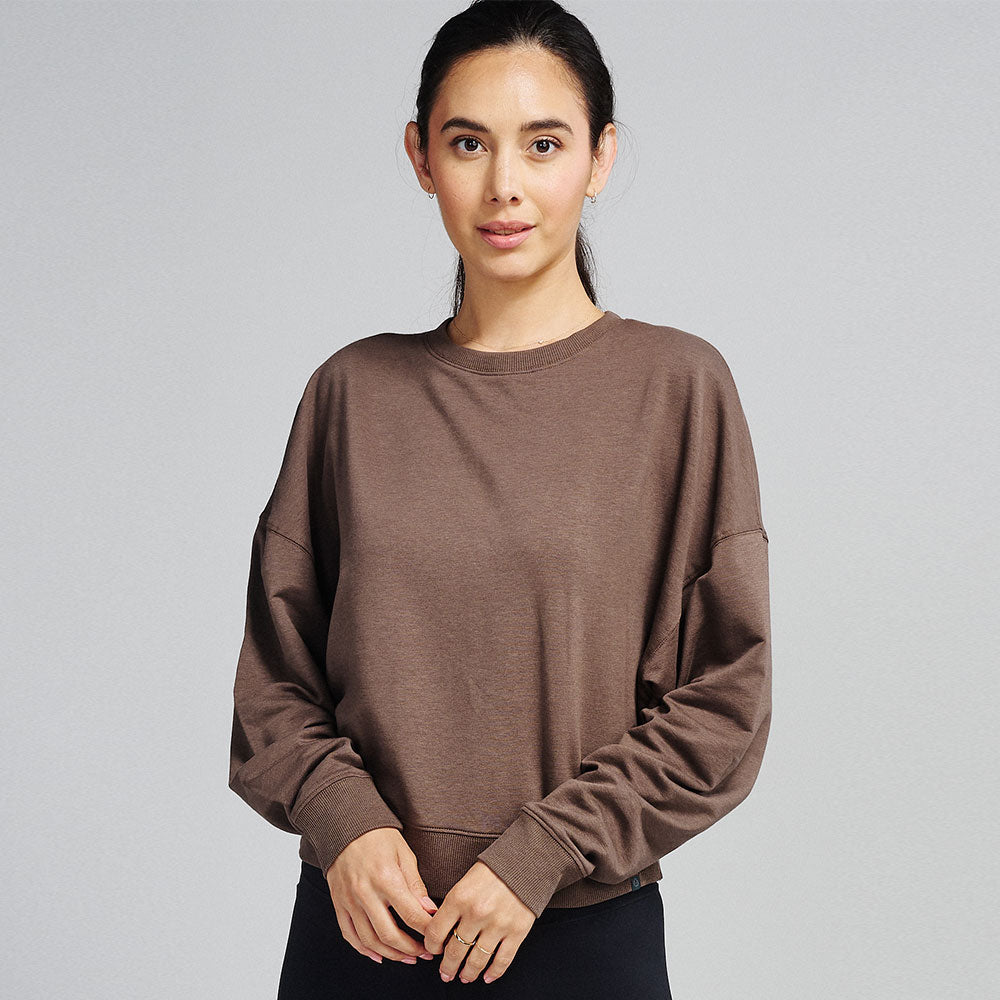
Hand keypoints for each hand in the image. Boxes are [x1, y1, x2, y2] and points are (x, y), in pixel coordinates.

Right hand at [325, 827, 438, 964]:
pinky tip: (379, 955)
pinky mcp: (338, 904)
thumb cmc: (378, 837)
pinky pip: (350, 935)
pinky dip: (364, 950)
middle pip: (389, 935)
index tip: (437, 937)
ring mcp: (349, 901)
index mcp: (386, 879)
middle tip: (425, 954)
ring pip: (370, 941)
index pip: (411, 915)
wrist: (345, 826)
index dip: (427, 931)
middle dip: (411, 950)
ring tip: (407, 958)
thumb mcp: (404, 854)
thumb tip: (429, 911)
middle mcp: (365, 893)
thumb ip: (415, 884)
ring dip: (391, 954)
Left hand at [422, 861, 535, 983]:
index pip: (436, 932)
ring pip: (477, 960)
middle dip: (447, 966)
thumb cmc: (493, 870)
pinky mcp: (517, 932)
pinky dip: (494, 973)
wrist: (525, 862)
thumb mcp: (465, 881)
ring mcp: (497, 925)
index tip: (433, 951)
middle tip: (446, 973)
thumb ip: (453, 905)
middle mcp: (476, 913)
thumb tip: (441, 932)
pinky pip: (502, 960)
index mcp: (459, 897)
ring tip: (465, 977)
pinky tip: (487, 976)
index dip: (431, 946)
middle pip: (455, 951)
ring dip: (468, 973)